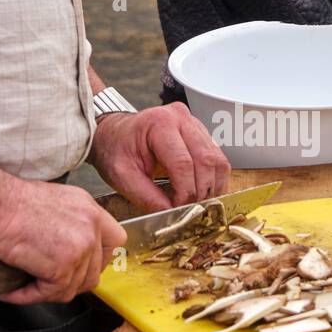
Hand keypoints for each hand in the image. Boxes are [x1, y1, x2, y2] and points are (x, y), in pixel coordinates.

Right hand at [0, 177, 126, 306]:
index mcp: (89, 208)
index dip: (98, 258)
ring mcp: (79, 247)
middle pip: (95, 270)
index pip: (114, 240)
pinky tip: (13, 291)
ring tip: (25, 286)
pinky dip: (29, 296)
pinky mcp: (62, 267)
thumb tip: (66, 247)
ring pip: (73, 287)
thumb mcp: (53, 201)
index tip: (81, 265)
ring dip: (48, 291)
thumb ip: (70, 223)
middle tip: (48, 281)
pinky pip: (50, 294)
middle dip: (71, 281)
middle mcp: (90, 226)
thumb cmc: (9, 201)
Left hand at [88, 102, 230, 213]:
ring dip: (212, 186)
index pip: (183, 163)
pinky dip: (214, 179)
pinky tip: (202, 192)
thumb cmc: (116, 150)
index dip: (185, 191)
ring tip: (199, 204)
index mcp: (158, 123)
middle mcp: (181, 117)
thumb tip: (172, 214)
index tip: (179, 209)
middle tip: (193, 211)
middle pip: (206, 160)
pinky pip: (217, 158)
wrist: (114, 133)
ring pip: (217, 159)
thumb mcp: (122, 176)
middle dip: (202, 191)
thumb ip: (146, 196)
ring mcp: (193, 122)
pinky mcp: (200, 132)